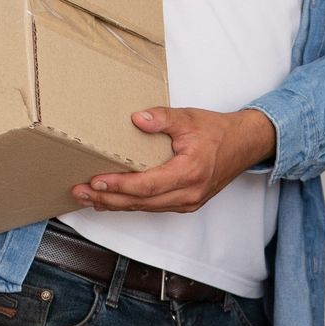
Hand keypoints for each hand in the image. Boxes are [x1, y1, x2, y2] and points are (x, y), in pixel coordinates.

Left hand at [68, 104, 276, 213]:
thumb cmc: (218, 132)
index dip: (121, 185)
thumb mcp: (190, 118)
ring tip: (87, 198)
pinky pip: (152, 207)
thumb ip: (163, 118)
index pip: (149, 185)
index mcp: (190, 172)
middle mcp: (188, 194)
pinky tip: (112, 201)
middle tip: (80, 192)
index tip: (97, 181)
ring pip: (144, 208)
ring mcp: (187, 202)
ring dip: (115, 204)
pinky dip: (130, 204)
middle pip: (141, 202)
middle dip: (108, 199)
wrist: (244, 146)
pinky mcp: (185, 204)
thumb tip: (137, 119)